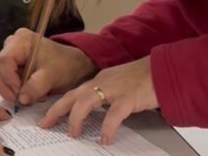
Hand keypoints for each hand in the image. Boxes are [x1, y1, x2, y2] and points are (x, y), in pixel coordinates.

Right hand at [0, 28, 96, 106]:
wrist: (74, 65)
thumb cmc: (65, 65)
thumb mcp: (51, 76)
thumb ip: (36, 87)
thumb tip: (21, 99)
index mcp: (22, 40)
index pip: (5, 60)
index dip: (9, 79)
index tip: (20, 93)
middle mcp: (12, 44)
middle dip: (9, 87)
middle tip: (21, 100)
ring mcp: (11, 54)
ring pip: (0, 75)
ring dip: (11, 90)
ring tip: (28, 97)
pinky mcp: (13, 64)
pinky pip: (6, 79)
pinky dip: (15, 89)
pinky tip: (28, 93)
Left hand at [39, 57, 157, 144]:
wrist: (163, 69)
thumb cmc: (143, 78)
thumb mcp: (118, 84)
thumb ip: (105, 96)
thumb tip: (94, 114)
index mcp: (98, 79)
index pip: (72, 93)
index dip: (58, 105)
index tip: (46, 117)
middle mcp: (101, 82)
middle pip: (72, 96)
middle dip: (56, 110)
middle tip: (44, 124)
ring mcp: (114, 89)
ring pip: (86, 102)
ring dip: (76, 118)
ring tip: (72, 133)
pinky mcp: (128, 98)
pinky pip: (113, 115)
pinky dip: (107, 128)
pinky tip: (105, 138)